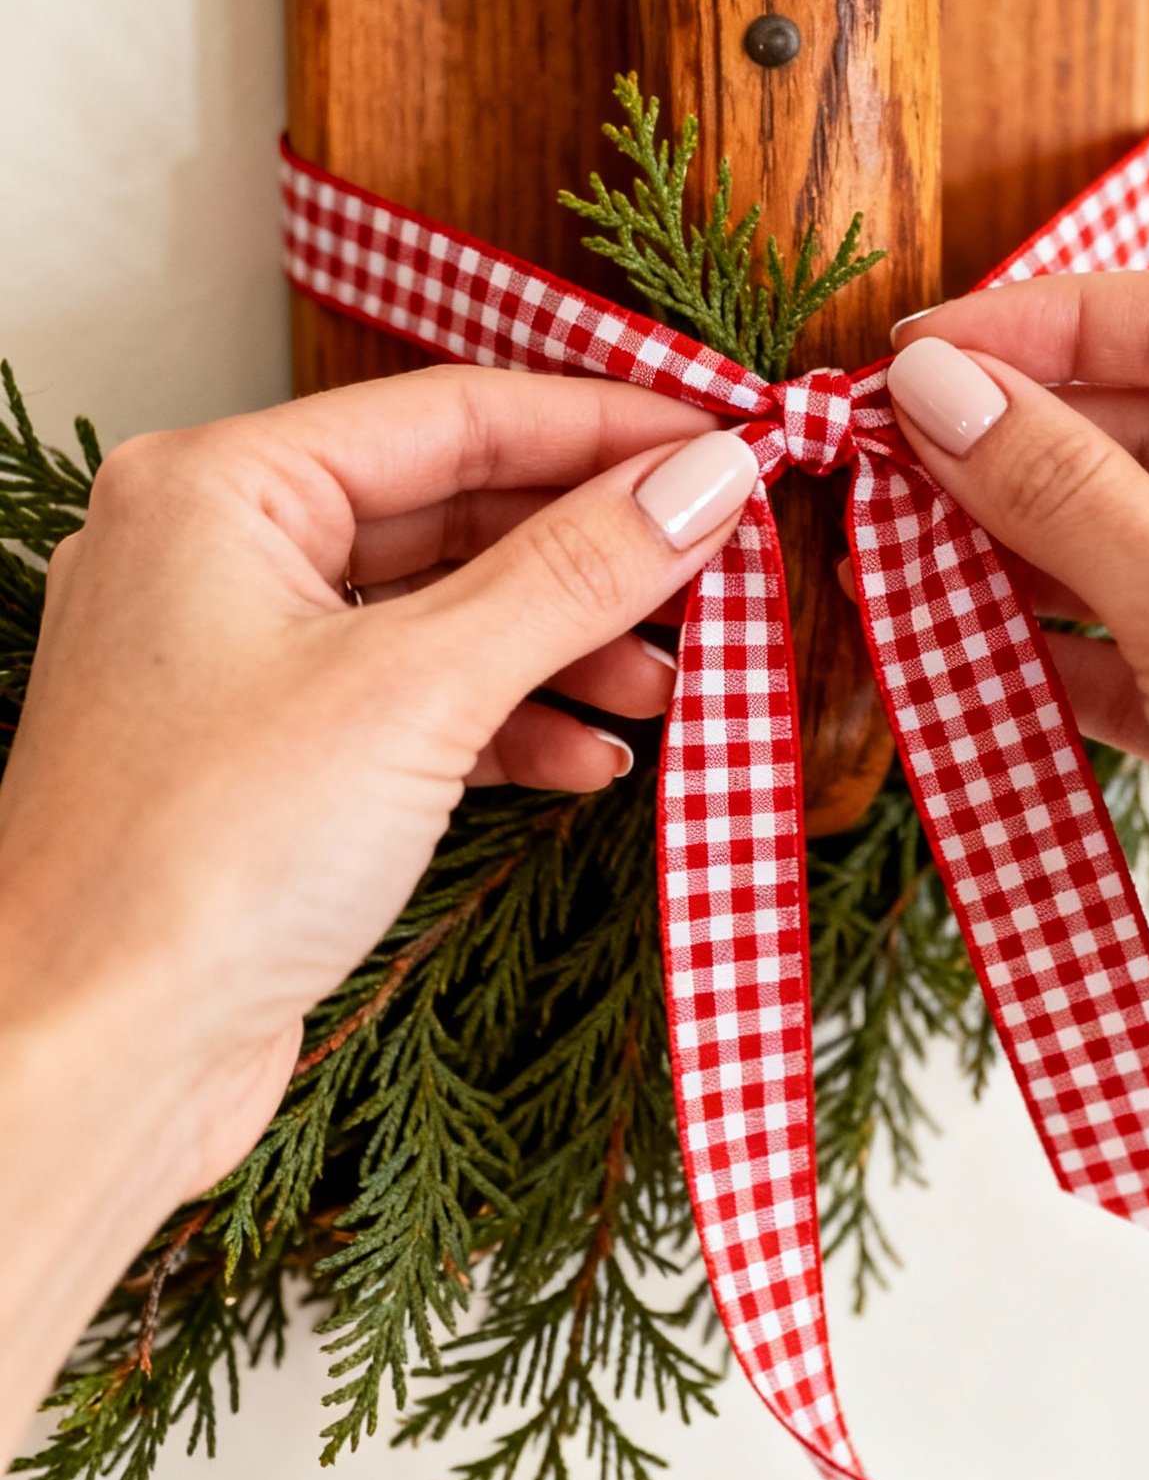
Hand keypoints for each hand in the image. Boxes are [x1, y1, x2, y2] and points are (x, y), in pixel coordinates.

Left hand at [0, 368, 756, 1200]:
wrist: (92, 1067)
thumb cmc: (195, 864)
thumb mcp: (419, 690)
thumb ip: (573, 572)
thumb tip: (702, 478)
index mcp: (216, 488)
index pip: (451, 412)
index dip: (604, 425)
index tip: (724, 441)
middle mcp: (215, 554)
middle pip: (452, 506)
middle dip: (593, 548)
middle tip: (719, 564)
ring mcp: (237, 659)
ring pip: (442, 609)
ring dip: (566, 644)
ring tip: (673, 682)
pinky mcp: (268, 760)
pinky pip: (414, 700)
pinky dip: (509, 723)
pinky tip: (592, 758)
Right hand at [887, 272, 1148, 1141]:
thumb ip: (1061, 487)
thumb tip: (939, 386)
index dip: (1057, 323)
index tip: (927, 348)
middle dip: (1020, 436)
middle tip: (883, 444)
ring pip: (1137, 534)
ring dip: (1013, 534)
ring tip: (892, 532)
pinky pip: (1132, 636)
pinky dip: (1042, 634)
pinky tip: (947, 630)